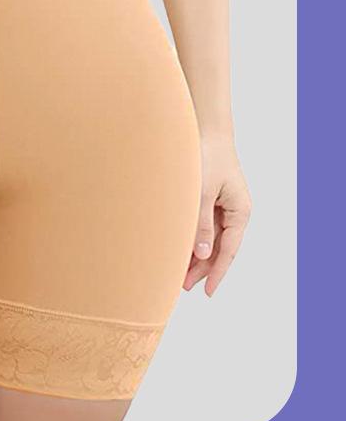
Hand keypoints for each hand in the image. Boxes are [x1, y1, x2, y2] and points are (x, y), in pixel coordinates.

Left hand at [184, 132, 250, 296]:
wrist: (204, 129)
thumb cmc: (207, 156)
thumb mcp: (202, 192)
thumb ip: (202, 224)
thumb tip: (203, 254)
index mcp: (240, 210)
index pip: (230, 250)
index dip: (217, 272)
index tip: (208, 291)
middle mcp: (235, 211)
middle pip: (220, 247)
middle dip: (203, 267)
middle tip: (183, 285)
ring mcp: (223, 205)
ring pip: (211, 238)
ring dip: (197, 255)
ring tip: (179, 273)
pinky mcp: (211, 198)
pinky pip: (204, 225)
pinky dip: (194, 238)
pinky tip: (182, 248)